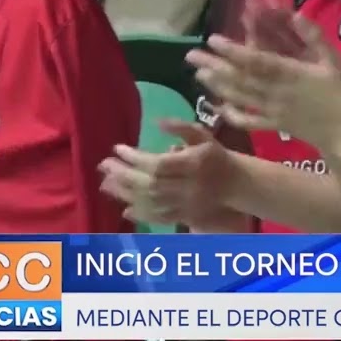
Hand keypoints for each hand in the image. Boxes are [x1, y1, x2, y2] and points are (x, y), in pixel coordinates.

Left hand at [98, 121, 235, 224]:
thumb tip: (157, 122)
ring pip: (151, 202)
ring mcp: (186, 203)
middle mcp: (189, 185)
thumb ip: (181, 127)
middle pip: (150, 184)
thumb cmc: (215, 155)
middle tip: (104, 165)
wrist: (236, 183)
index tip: (117, 148)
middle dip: (123, 175)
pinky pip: (159, 218)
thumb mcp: (202, 135)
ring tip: (106, 183)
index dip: (134, 157)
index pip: (158, 163)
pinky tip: (125, 208)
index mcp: (194, 163)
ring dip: (125, 194)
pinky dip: (141, 214)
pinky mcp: (185, 216)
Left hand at [186, 11, 340, 151]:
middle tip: (191, 56)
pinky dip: (233, 115)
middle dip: (215, 66)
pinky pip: (250, 122)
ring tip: (198, 76)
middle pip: (241, 79)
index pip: (257, 61)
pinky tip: (219, 108)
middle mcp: (278, 93)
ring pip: (241, 98)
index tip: (213, 40)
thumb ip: (316, 38)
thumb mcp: (336, 61)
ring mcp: (274, 112)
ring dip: (218, 86)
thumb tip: (297, 14)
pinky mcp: (277, 126)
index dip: (233, 51)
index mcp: (292, 75)